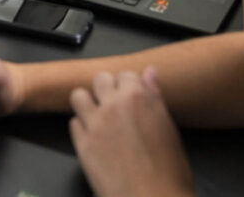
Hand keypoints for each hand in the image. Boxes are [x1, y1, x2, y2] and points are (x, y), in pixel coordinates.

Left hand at [70, 68, 194, 196]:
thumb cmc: (169, 171)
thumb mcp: (168, 128)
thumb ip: (155, 96)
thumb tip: (149, 72)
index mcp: (138, 97)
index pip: (126, 74)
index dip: (129, 86)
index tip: (131, 96)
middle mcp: (113, 105)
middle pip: (100, 78)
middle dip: (106, 88)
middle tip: (114, 104)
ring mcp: (94, 124)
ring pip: (78, 96)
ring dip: (87, 103)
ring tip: (97, 116)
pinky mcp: (82, 144)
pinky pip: (73, 123)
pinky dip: (82, 127)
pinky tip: (93, 137)